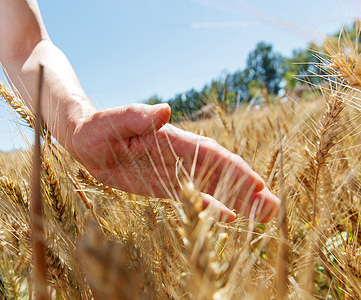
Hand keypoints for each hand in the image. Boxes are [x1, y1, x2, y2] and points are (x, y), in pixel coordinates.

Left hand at [71, 103, 279, 221]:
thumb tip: (165, 111)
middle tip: (273, 208)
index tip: (257, 184)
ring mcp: (174, 172)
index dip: (234, 169)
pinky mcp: (163, 186)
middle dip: (247, 189)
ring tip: (263, 216)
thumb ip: (135, 117)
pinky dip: (213, 207)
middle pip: (220, 172)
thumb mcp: (110, 121)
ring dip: (238, 200)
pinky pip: (193, 199)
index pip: (209, 154)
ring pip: (212, 187)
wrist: (86, 140)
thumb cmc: (94, 128)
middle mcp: (179, 156)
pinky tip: (230, 218)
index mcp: (171, 139)